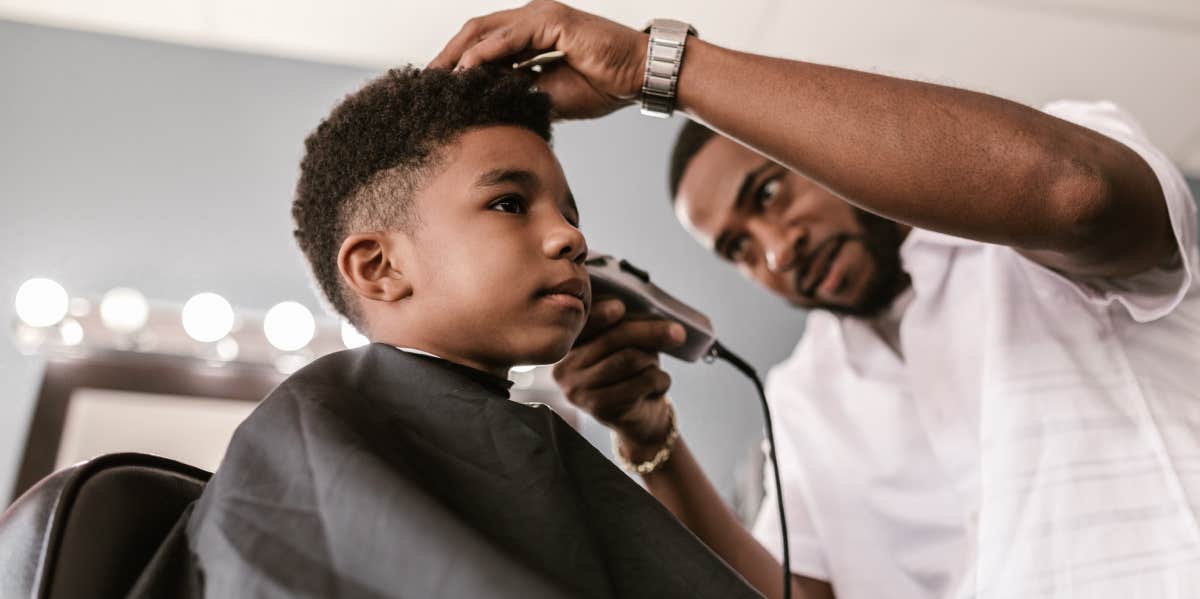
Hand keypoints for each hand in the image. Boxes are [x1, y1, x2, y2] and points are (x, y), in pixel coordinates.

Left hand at [429, 1, 647, 119]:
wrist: (640, 76)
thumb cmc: (604, 85)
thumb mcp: (551, 95)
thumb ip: (522, 94)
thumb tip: (492, 109)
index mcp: (531, 35)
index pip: (484, 46)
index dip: (457, 65)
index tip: (437, 89)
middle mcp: (531, 21)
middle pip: (476, 33)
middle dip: (447, 57)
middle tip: (425, 83)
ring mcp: (541, 17)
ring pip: (486, 31)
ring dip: (457, 55)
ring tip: (436, 79)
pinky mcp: (552, 21)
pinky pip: (509, 37)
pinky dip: (484, 54)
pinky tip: (466, 72)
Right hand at [553, 298, 686, 457]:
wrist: (638, 416)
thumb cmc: (632, 371)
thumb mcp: (629, 342)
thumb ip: (632, 327)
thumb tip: (661, 324)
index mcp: (567, 345)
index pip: (584, 323)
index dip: (601, 314)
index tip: (620, 308)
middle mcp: (565, 367)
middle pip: (613, 338)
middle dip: (650, 332)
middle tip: (678, 333)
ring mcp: (578, 389)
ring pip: (630, 359)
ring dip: (653, 361)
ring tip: (654, 368)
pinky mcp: (598, 408)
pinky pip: (640, 382)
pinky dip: (660, 380)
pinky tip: (658, 384)